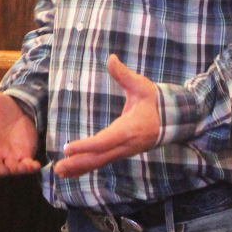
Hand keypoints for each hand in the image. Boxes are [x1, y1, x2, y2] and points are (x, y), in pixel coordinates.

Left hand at [54, 55, 160, 179]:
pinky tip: (75, 172)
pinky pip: (104, 162)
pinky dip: (88, 167)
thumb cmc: (154, 101)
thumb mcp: (141, 85)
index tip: (67, 149)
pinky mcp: (122, 152)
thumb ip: (124, 74)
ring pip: (100, 162)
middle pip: (99, 157)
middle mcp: (126, 145)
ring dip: (80, 168)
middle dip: (77, 163)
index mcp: (128, 129)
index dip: (85, 146)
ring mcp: (124, 151)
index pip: (103, 141)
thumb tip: (111, 58)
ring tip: (60, 172)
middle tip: (57, 168)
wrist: (174, 119)